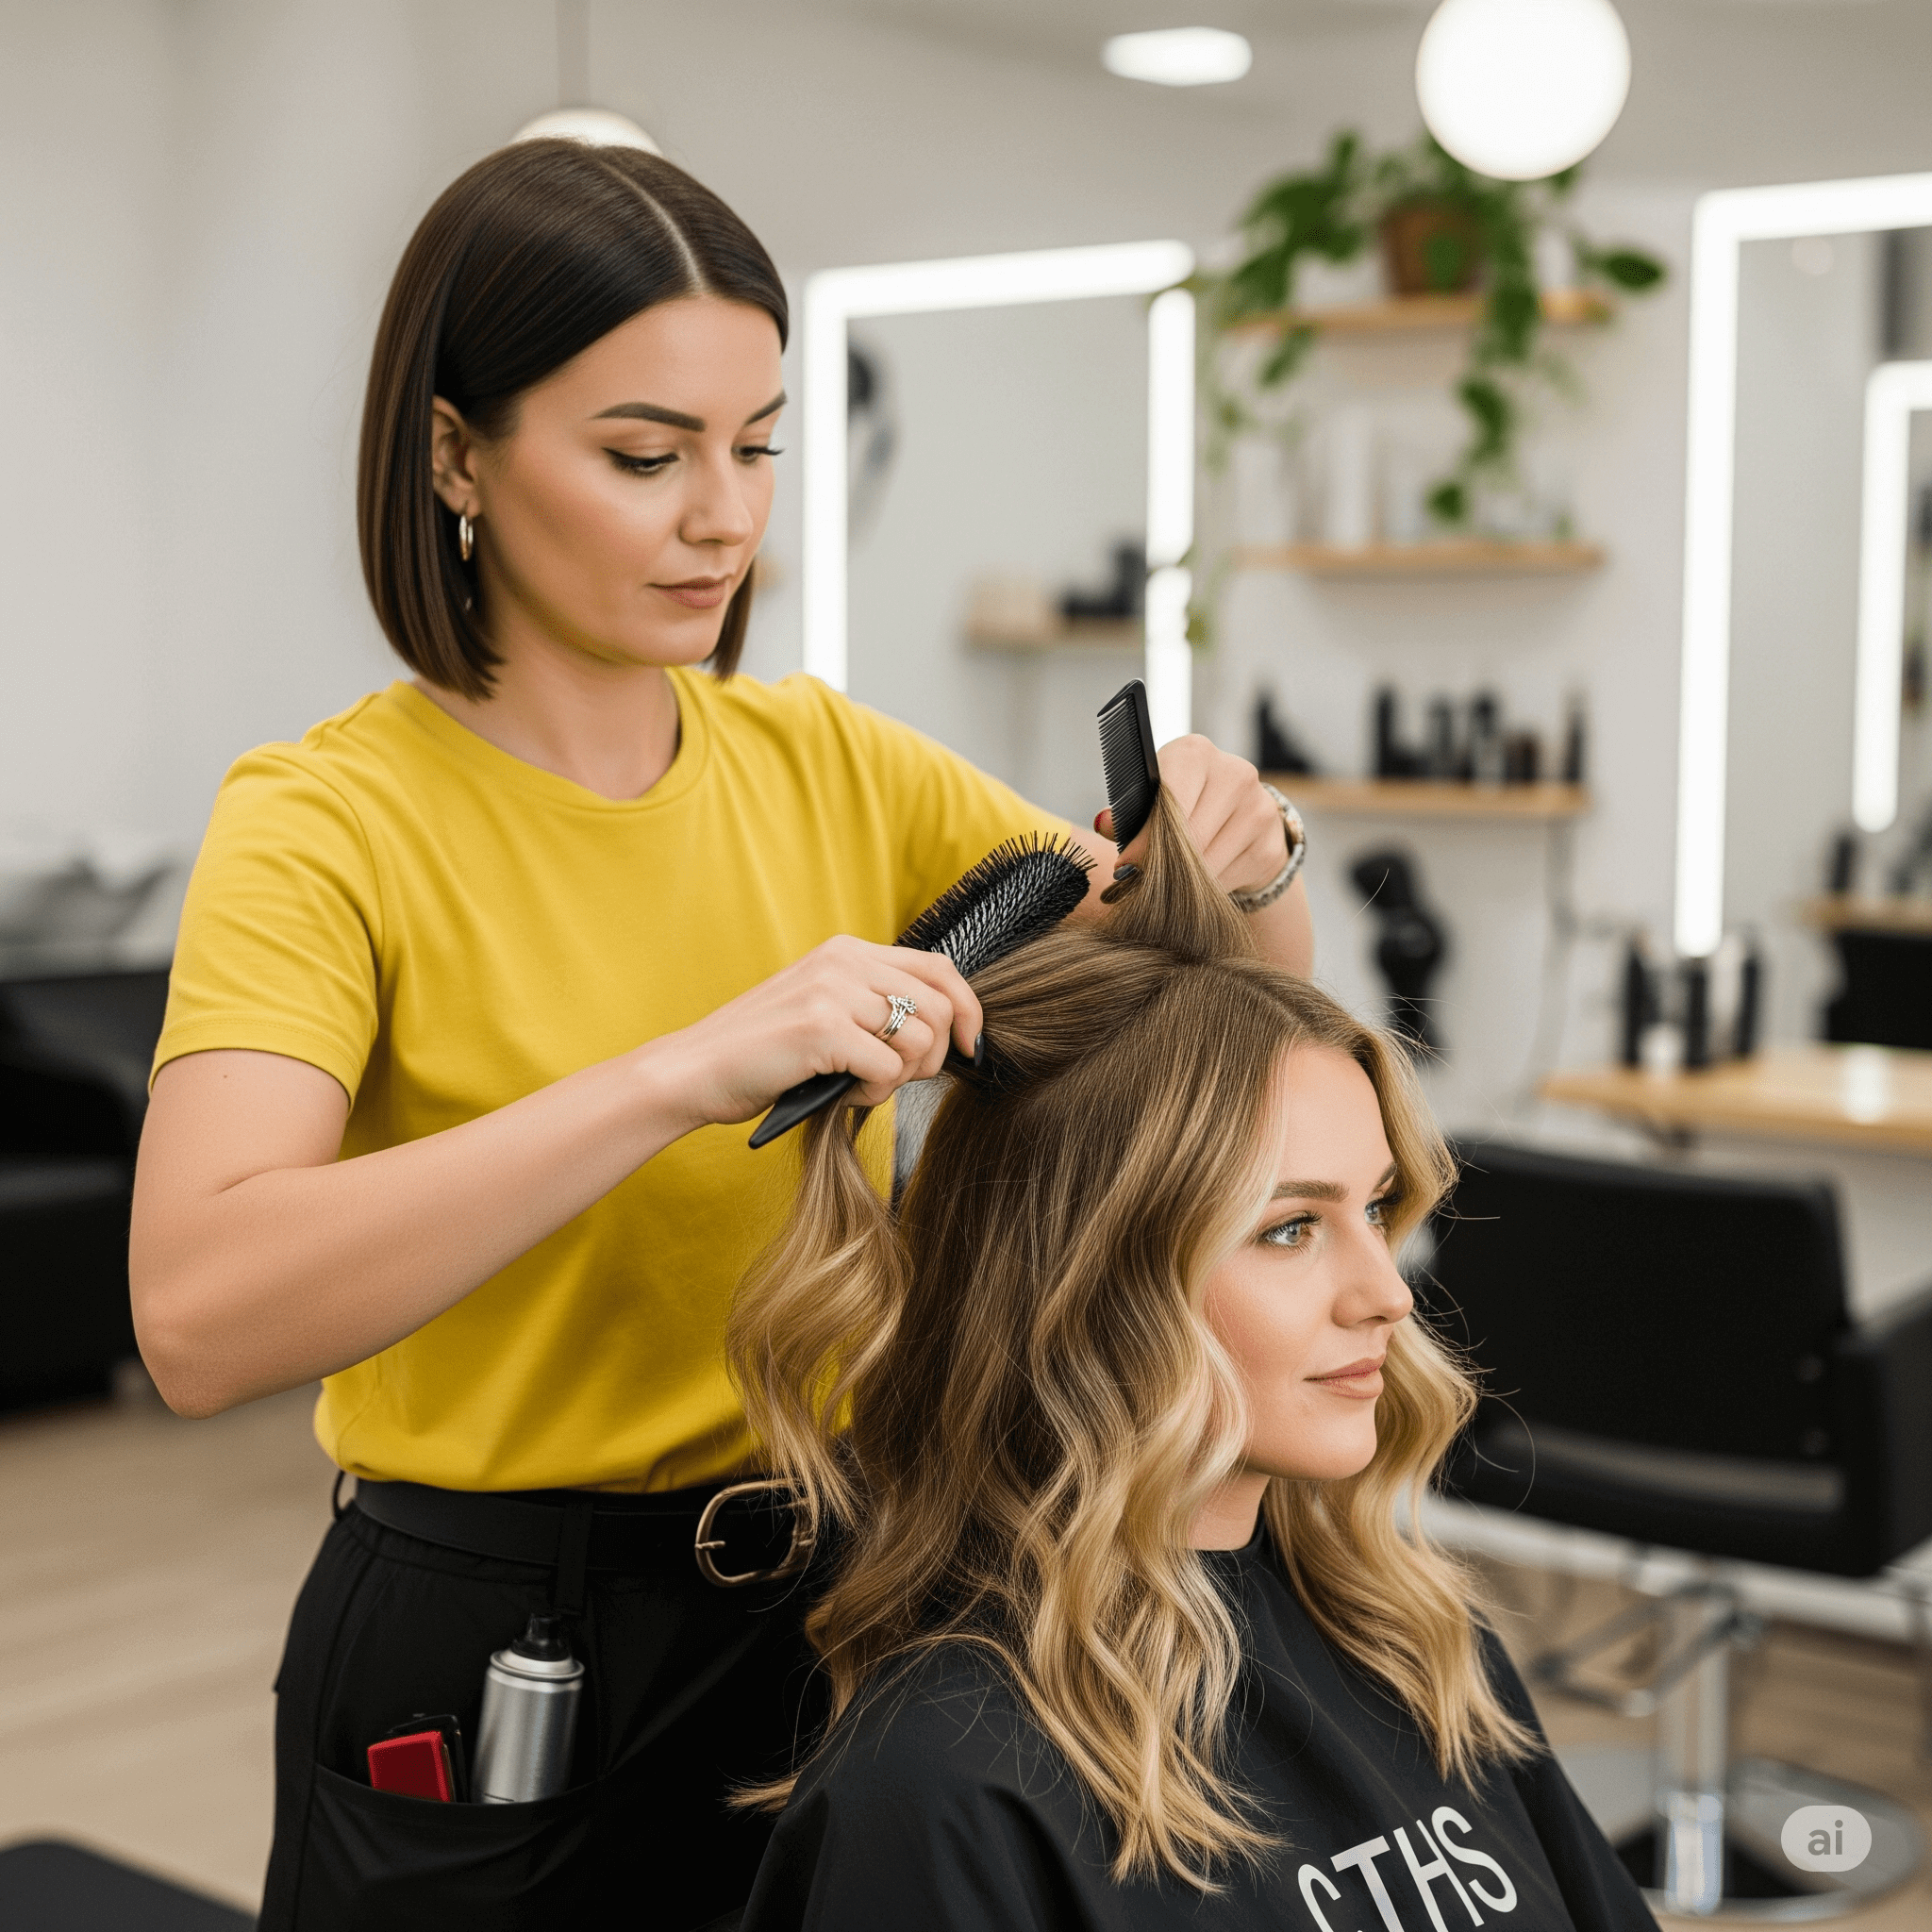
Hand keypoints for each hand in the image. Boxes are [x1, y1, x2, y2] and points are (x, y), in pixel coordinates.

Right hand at [643, 936, 983, 1129]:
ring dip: (900, 1079)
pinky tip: (842, 1094)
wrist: (693, 1070)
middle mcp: (844, 961)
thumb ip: (871, 1006)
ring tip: (860, 1086)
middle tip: (897, 1079)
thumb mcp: (822, 1009)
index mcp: (847, 951)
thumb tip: (942, 1033)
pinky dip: (874, 1094)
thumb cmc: (760, 1053)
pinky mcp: (822, 1029)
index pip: (939, 967)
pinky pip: (889, 1070)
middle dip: (933, 1056)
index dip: (967, 1008)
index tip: (967, 1046)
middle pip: (939, 1007)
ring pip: (920, 1041)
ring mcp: (832, 991)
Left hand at [1093, 735, 1285, 896]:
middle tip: (1142, 881)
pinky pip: (1226, 879)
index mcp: (1196, 753)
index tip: (1127, 864)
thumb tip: (1105, 824)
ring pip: (1207, 862)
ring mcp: (1258, 808)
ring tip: (1171, 881)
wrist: (1240, 818)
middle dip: (1162, 863)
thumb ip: (1127, 814)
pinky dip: (1207, 887)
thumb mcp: (1154, 801)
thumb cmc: (1185, 806)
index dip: (1146, 837)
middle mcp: (1234, 773)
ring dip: (1183, 880)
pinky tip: (1202, 879)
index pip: (1169, 797)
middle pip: (1189, 834)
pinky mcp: (1270, 844)